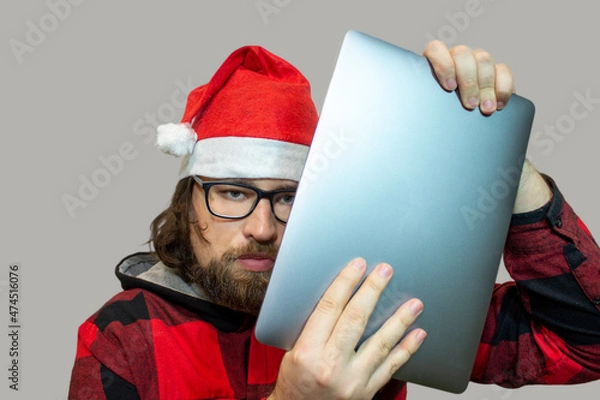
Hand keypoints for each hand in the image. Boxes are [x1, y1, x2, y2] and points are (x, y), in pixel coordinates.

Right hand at [268, 258, 425, 399]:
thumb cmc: (294, 382)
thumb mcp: (292, 351)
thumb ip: (314, 327)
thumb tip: (337, 294)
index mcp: (308, 351)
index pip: (329, 307)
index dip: (345, 282)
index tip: (357, 265)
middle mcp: (331, 366)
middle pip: (356, 319)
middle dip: (373, 291)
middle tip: (386, 271)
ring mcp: (352, 380)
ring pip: (381, 343)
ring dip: (400, 320)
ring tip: (414, 303)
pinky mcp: (366, 391)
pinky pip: (391, 367)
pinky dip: (406, 349)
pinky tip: (418, 334)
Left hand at [423, 41, 513, 114]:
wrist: (458, 124)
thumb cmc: (438, 115)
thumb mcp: (429, 107)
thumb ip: (427, 100)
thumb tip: (423, 108)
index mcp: (435, 61)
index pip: (436, 50)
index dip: (443, 66)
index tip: (450, 87)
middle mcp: (457, 57)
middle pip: (463, 54)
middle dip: (468, 81)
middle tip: (469, 105)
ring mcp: (477, 61)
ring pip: (483, 60)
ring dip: (486, 86)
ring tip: (485, 109)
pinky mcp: (497, 71)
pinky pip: (504, 70)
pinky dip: (503, 88)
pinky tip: (499, 105)